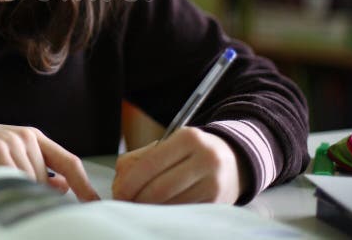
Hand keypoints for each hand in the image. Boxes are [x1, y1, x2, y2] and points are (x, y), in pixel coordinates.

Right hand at [0, 118, 99, 200]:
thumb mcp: (11, 156)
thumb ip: (37, 168)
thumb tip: (63, 187)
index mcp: (33, 137)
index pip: (70, 161)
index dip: (84, 184)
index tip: (95, 203)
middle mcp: (27, 138)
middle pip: (47, 180)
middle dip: (36, 195)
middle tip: (15, 199)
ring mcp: (13, 144)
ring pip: (31, 184)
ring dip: (16, 192)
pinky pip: (14, 182)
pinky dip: (7, 190)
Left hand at [111, 127, 244, 203]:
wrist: (234, 161)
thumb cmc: (191, 153)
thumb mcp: (170, 145)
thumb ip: (140, 159)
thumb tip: (120, 184)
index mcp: (188, 138)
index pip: (150, 164)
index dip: (130, 182)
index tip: (118, 192)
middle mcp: (205, 159)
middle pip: (160, 188)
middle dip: (137, 199)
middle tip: (125, 203)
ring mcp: (214, 183)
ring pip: (171, 204)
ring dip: (149, 209)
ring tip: (138, 206)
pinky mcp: (217, 203)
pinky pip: (183, 212)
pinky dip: (165, 213)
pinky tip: (158, 210)